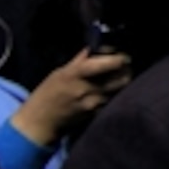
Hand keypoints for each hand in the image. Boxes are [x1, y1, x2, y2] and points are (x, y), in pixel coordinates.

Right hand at [9, 47, 129, 148]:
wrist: (41, 120)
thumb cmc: (48, 92)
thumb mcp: (60, 72)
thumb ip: (80, 61)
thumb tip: (96, 48)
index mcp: (77, 74)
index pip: (107, 64)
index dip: (120, 59)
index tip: (123, 56)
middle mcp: (89, 89)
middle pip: (122, 78)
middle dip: (126, 71)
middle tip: (124, 67)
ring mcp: (94, 104)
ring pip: (120, 90)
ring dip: (121, 83)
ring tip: (115, 78)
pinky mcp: (97, 114)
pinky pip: (113, 101)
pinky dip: (114, 94)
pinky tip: (107, 91)